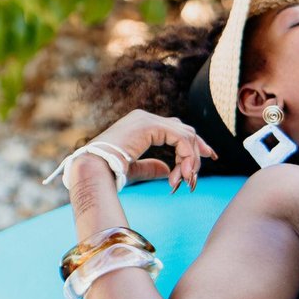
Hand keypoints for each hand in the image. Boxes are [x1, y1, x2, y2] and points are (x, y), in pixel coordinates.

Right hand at [84, 109, 218, 192]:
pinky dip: (186, 156)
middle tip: (198, 174)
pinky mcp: (149, 125)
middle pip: (184, 129)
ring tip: (186, 181)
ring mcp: (146, 119)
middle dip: (198, 150)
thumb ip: (151, 167)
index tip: (208, 157)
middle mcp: (144, 117)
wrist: (91, 171)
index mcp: (139, 125)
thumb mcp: (134, 170)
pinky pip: (180, 138)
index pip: (175, 129)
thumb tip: (168, 170)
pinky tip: (182, 174)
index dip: (192, 144)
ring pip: (185, 134)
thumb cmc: (107, 173)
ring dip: (191, 160)